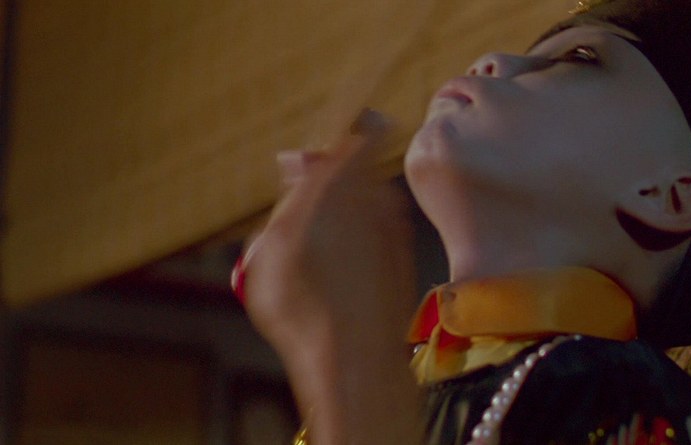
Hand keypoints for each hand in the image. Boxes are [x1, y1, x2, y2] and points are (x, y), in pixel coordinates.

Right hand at [242, 109, 421, 443]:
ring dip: (339, 220)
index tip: (319, 150)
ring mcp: (395, 231)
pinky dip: (354, 248)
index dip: (345, 128)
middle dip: (328, 185)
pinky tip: (333, 280)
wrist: (354, 359)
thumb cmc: (304, 302)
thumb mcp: (275, 241)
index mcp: (349, 182)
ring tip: (308, 259)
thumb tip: (297, 158)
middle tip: (296, 219)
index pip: (365, 127)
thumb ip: (292, 192)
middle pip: (357, 171)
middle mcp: (380, 199)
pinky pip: (374, 237)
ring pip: (363, 207)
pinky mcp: (401, 260)